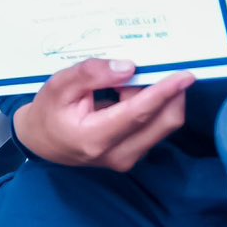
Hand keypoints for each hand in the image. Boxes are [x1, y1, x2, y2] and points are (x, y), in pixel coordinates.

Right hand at [12, 59, 194, 172]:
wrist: (41, 142)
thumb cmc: (48, 111)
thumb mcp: (59, 86)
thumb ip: (90, 74)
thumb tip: (128, 67)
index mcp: (95, 139)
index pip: (138, 113)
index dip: (164, 92)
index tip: (186, 75)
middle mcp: (118, 155)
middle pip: (163, 122)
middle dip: (169, 92)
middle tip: (157, 67)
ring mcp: (129, 159)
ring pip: (163, 123)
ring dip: (158, 98)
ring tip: (129, 82)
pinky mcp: (135, 154)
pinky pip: (156, 127)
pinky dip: (153, 106)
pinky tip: (131, 94)